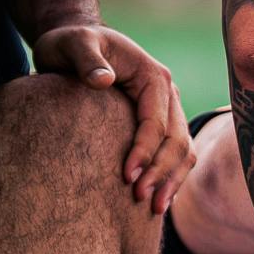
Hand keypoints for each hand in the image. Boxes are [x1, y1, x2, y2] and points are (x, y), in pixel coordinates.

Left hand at [33, 24, 192, 212]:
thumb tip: (103, 80)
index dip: (145, 151)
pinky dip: (170, 176)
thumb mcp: (73, 44)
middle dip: (161, 173)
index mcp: (154, 76)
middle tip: (138, 199)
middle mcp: (167, 94)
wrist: (75, 44)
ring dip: (171, 180)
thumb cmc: (71, 43)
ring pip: (183, 150)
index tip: (126, 176)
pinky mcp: (159, 123)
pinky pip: (174, 153)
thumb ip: (87, 59)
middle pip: (177, 140)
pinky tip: (157, 199)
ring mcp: (167, 110)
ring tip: (154, 209)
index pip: (157, 121)